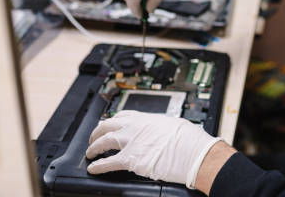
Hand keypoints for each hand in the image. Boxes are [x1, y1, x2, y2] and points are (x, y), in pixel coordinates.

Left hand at [85, 110, 221, 188]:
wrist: (193, 153)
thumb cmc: (190, 140)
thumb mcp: (174, 124)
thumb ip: (161, 127)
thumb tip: (162, 131)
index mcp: (147, 118)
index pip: (123, 116)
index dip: (112, 121)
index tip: (109, 123)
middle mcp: (136, 127)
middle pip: (108, 125)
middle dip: (98, 132)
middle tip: (94, 138)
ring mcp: (132, 142)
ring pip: (104, 141)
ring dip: (94, 147)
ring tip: (90, 153)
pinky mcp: (131, 159)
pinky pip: (109, 162)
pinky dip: (99, 166)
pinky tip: (94, 168)